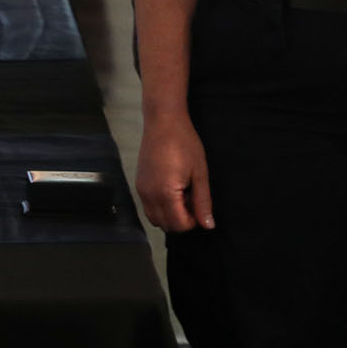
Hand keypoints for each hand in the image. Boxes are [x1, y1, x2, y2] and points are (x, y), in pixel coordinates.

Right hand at [135, 114, 213, 232]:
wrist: (163, 121)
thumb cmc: (184, 143)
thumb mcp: (199, 172)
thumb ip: (203, 201)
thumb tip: (208, 225)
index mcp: (165, 193)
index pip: (178, 225)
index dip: (193, 221)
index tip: (200, 205)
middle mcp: (148, 196)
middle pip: (166, 225)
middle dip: (182, 219)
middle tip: (193, 197)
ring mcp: (141, 191)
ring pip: (155, 219)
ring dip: (170, 214)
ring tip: (183, 193)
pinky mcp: (138, 184)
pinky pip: (149, 207)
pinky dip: (161, 206)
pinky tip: (172, 187)